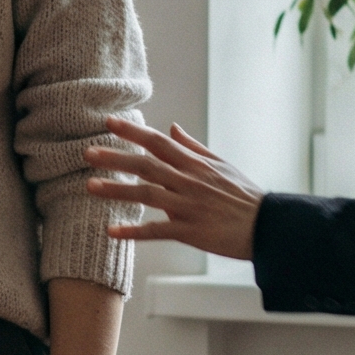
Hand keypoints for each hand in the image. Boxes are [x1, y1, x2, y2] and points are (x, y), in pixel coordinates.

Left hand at [85, 117, 263, 260]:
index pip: (158, 142)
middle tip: (87, 153)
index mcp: (195, 164)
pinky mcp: (190, 231)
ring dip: (117, 190)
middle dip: (115, 158)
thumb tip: (172, 127)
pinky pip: (157, 231)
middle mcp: (189, 181)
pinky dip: (134, 231)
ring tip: (89, 186)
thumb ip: (192, 147)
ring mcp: (189, 206)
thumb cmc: (243, 195)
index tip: (109, 123)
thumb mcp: (221, 164)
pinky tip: (112, 231)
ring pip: (146, 195)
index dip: (132, 132)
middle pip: (146, 165)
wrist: (267, 226)